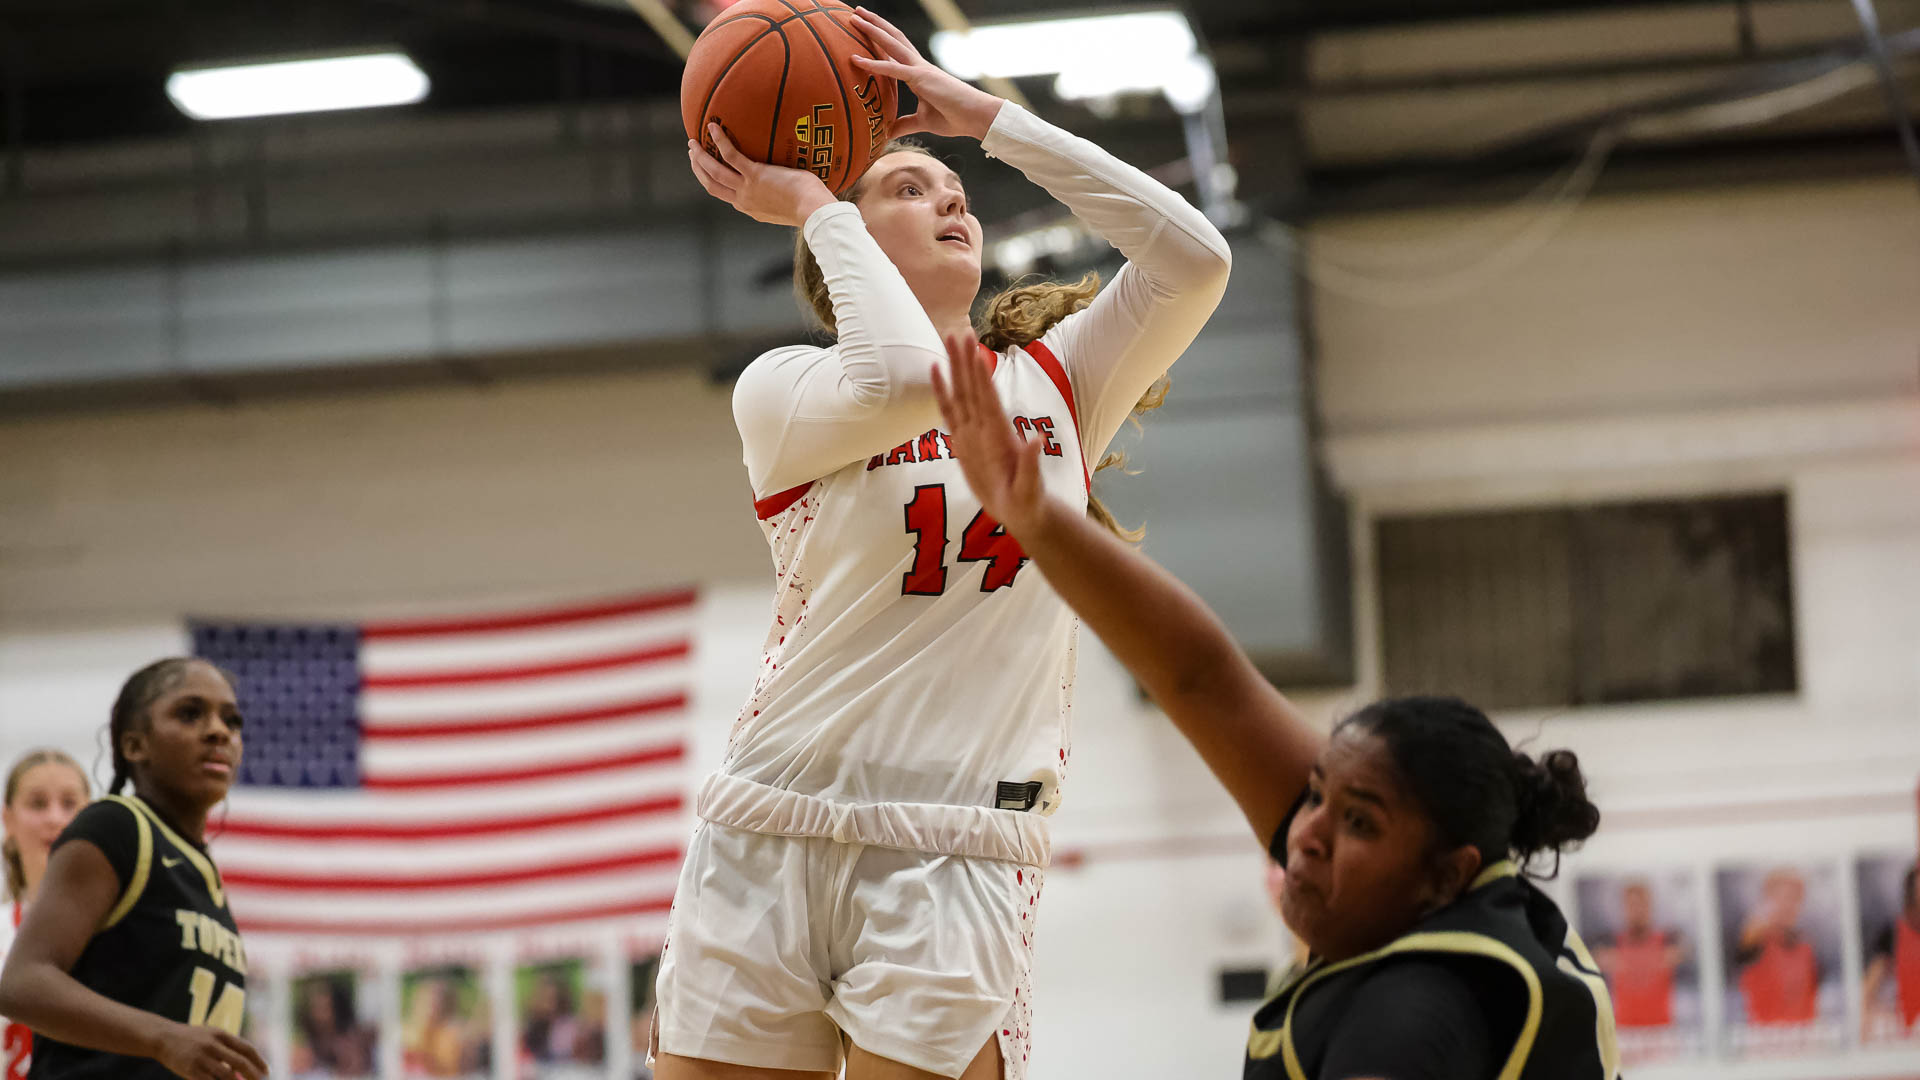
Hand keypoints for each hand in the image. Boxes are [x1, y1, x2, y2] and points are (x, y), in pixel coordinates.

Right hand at [154, 1022, 267, 1079]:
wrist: (164, 1038)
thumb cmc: (192, 1038)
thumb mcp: (212, 1036)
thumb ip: (228, 1049)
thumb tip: (243, 1070)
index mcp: (222, 1035)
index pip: (247, 1049)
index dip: (259, 1061)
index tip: (266, 1072)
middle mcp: (213, 1045)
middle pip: (240, 1062)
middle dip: (253, 1075)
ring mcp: (202, 1058)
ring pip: (226, 1075)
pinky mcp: (191, 1070)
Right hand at [688, 122, 837, 226]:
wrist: (813, 211)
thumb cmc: (810, 207)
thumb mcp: (789, 204)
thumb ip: (781, 195)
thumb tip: (790, 183)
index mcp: (751, 208)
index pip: (726, 195)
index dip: (713, 182)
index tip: (708, 172)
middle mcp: (744, 201)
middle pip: (712, 185)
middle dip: (699, 169)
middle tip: (693, 154)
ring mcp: (747, 188)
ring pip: (714, 172)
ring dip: (700, 157)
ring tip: (692, 142)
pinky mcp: (754, 175)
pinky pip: (730, 155)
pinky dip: (719, 140)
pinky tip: (713, 126)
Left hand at [850, 7, 1003, 140]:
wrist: (976, 117)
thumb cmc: (954, 118)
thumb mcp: (923, 122)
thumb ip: (904, 124)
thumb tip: (887, 133)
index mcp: (919, 73)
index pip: (897, 51)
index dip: (881, 39)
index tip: (866, 30)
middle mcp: (918, 66)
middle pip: (892, 38)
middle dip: (874, 25)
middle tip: (856, 13)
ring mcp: (919, 70)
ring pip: (891, 44)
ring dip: (872, 30)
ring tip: (854, 17)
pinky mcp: (921, 78)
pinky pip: (893, 69)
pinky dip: (874, 64)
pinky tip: (856, 59)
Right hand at [930, 334, 1048, 536]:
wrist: (1022, 510)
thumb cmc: (1028, 500)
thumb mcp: (1031, 487)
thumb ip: (1032, 465)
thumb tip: (1037, 440)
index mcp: (1000, 435)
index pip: (988, 400)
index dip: (981, 376)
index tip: (975, 350)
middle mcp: (986, 427)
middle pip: (972, 388)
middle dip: (965, 360)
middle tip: (957, 331)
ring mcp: (974, 431)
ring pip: (961, 392)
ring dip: (954, 366)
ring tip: (948, 338)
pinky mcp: (962, 440)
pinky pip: (948, 412)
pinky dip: (941, 391)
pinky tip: (935, 371)